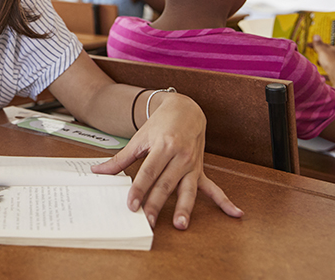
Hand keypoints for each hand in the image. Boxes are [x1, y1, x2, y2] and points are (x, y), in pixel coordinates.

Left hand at [91, 93, 242, 228]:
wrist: (185, 109)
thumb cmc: (160, 124)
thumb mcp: (139, 138)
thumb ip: (120, 158)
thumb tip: (98, 171)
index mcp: (163, 146)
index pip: (149, 172)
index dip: (139, 189)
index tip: (131, 204)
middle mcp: (180, 156)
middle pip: (166, 183)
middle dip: (157, 204)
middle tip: (149, 221)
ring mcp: (192, 164)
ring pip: (188, 189)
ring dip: (185, 208)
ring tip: (181, 225)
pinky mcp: (200, 170)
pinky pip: (213, 188)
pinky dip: (224, 201)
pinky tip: (236, 214)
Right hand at [310, 34, 334, 72]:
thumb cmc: (331, 61)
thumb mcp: (322, 51)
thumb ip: (318, 44)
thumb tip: (316, 35)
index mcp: (333, 48)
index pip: (323, 44)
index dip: (315, 44)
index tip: (308, 45)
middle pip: (327, 51)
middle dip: (321, 51)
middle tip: (313, 52)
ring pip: (329, 58)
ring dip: (323, 59)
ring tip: (317, 61)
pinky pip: (330, 65)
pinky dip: (326, 65)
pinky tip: (324, 68)